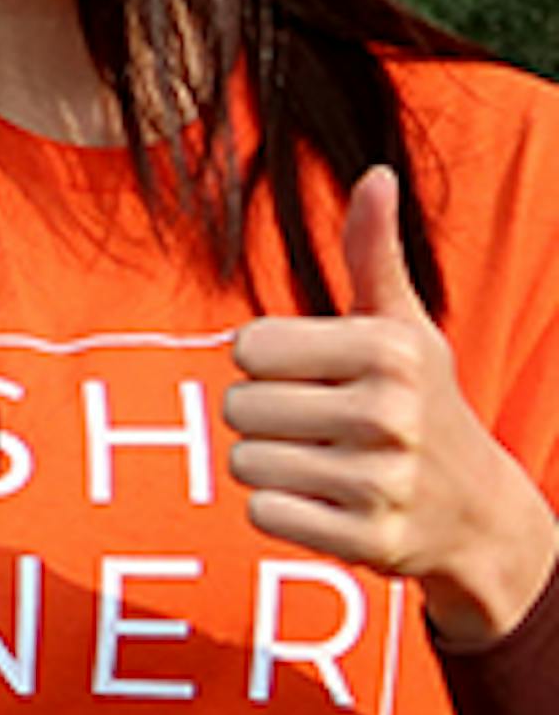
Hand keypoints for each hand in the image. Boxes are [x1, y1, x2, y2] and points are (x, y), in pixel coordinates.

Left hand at [229, 166, 557, 649]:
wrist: (477, 511)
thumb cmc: (420, 402)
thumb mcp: (404, 326)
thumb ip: (372, 254)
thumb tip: (374, 176)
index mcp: (388, 350)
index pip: (248, 348)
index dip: (268, 363)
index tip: (314, 375)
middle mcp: (388, 414)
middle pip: (236, 408)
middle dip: (265, 417)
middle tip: (319, 425)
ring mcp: (380, 481)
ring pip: (244, 462)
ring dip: (271, 465)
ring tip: (326, 463)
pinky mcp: (365, 539)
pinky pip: (261, 512)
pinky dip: (282, 510)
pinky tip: (329, 502)